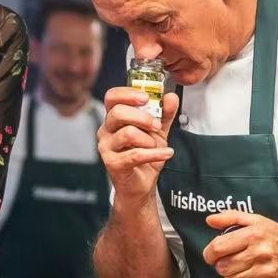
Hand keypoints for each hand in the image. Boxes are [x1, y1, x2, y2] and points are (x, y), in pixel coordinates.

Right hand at [99, 87, 178, 201]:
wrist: (141, 184)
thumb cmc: (144, 154)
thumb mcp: (158, 131)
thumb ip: (164, 113)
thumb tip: (170, 97)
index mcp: (114, 118)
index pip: (112, 97)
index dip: (128, 93)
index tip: (146, 98)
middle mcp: (106, 130)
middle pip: (118, 112)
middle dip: (142, 117)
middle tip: (156, 126)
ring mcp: (106, 147)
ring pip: (127, 133)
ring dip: (148, 139)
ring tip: (156, 145)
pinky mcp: (112, 164)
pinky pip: (135, 154)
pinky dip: (155, 153)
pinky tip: (166, 153)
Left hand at [203, 211, 277, 277]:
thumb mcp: (259, 222)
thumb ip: (232, 218)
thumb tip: (210, 220)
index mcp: (254, 235)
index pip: (217, 248)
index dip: (209, 254)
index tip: (212, 256)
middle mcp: (260, 254)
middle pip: (222, 267)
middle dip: (223, 266)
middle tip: (233, 262)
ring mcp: (265, 273)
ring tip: (246, 270)